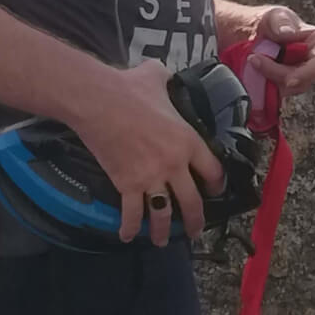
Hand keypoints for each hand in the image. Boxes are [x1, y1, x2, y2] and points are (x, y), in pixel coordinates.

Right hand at [71, 60, 225, 245]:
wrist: (99, 101)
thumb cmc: (130, 87)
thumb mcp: (159, 77)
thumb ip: (168, 80)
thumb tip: (163, 73)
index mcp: (188, 139)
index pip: (212, 170)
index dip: (215, 184)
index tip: (214, 191)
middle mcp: (174, 163)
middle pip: (192, 201)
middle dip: (196, 220)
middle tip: (196, 231)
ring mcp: (151, 177)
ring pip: (164, 214)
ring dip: (164, 232)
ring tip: (164, 241)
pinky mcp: (126, 185)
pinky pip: (132, 214)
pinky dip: (129, 228)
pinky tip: (128, 236)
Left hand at [246, 6, 314, 96]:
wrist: (253, 34)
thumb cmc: (270, 22)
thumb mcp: (273, 15)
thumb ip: (280, 22)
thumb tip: (287, 32)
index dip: (307, 74)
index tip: (288, 80)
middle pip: (302, 81)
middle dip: (277, 74)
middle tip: (254, 59)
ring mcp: (302, 78)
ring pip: (288, 90)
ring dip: (267, 78)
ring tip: (252, 60)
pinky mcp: (287, 88)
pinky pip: (276, 95)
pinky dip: (263, 86)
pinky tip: (253, 71)